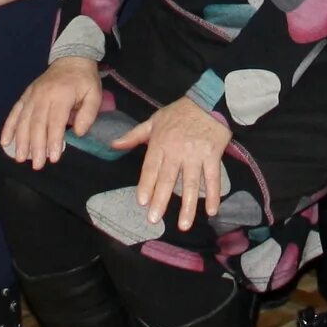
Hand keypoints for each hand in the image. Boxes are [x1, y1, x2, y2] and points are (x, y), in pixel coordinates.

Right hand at [0, 59, 104, 169]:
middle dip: (36, 146)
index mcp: (61, 95)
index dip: (53, 141)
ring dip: (21, 141)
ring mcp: (32, 95)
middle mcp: (43, 95)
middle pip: (37, 124)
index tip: (53, 158)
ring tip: (20, 158)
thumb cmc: (84, 80)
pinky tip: (5, 142)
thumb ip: (88, 114)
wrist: (71, 59)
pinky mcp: (26, 95)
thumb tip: (77, 132)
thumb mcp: (94, 94)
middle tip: (37, 165)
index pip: (55, 122)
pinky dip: (9, 127)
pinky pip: (15, 112)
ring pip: (24, 120)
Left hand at [112, 96, 232, 232]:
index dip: (146, 185)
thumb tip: (113, 145)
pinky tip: (211, 211)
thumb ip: (134, 135)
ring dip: (187, 205)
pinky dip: (213, 195)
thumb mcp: (154, 120)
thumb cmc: (180, 112)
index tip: (142, 202)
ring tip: (183, 225)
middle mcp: (177, 151)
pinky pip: (213, 178)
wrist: (209, 101)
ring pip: (190, 183)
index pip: (151, 168)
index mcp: (160, 142)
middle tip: (154, 219)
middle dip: (161, 200)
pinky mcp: (213, 156)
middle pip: (168, 179)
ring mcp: (196, 155)